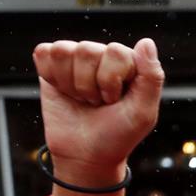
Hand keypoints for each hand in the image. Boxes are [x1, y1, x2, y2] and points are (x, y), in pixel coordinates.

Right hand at [32, 38, 164, 186]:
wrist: (86, 154)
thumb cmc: (117, 134)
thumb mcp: (143, 112)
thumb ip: (152, 77)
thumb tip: (146, 41)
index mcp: (130, 63)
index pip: (115, 51)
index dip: (110, 81)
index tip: (114, 101)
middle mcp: (104, 55)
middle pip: (86, 50)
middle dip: (89, 86)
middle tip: (97, 103)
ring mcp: (77, 59)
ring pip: (63, 51)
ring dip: (71, 84)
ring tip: (82, 99)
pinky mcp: (52, 64)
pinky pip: (44, 53)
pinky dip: (52, 77)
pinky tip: (64, 91)